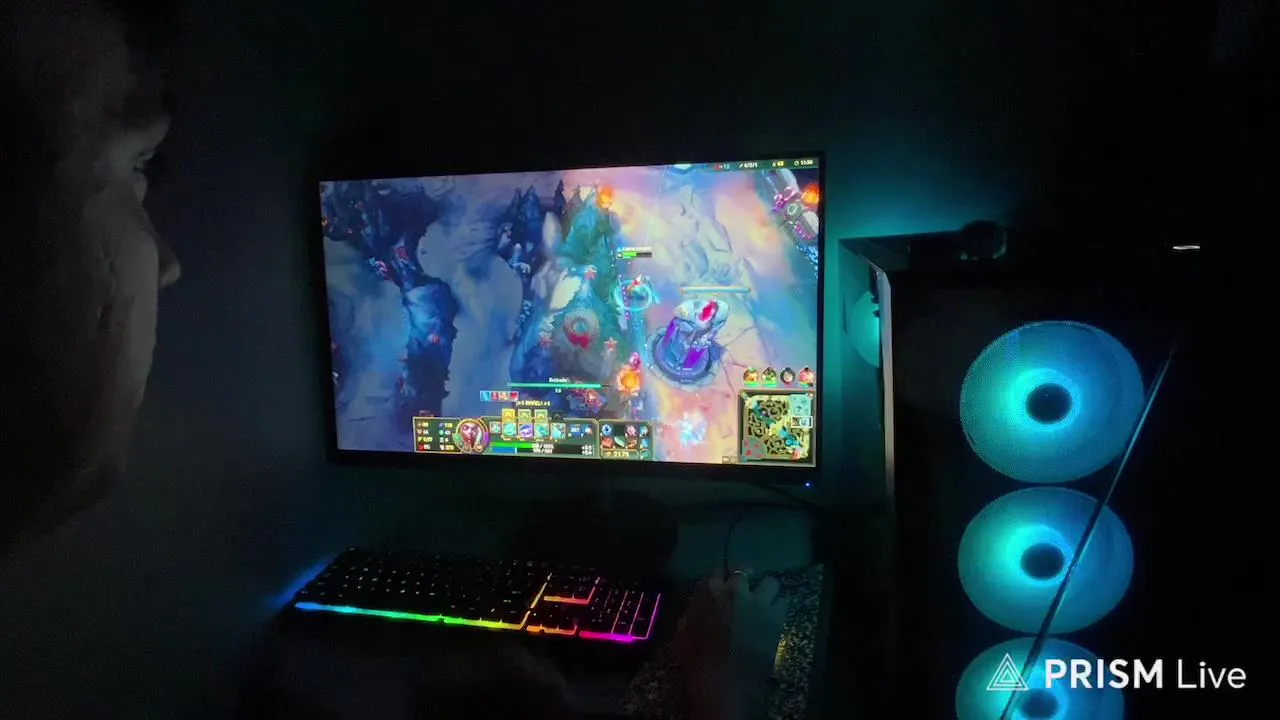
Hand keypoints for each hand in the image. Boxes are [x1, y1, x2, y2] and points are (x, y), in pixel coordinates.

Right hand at [673, 570, 788, 719]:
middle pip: (744, 569)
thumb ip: (689, 618)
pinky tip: (773, 617)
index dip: (720, 579)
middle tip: (743, 591)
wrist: (725, 684)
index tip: (721, 587)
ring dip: (765, 590)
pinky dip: (778, 608)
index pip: (716, 570)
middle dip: (743, 578)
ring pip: (770, 582)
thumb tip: (693, 613)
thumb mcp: (682, 636)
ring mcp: (759, 603)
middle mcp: (736, 590)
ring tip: (762, 602)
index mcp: (709, 591)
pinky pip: (783, 603)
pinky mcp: (777, 618)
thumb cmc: (697, 662)